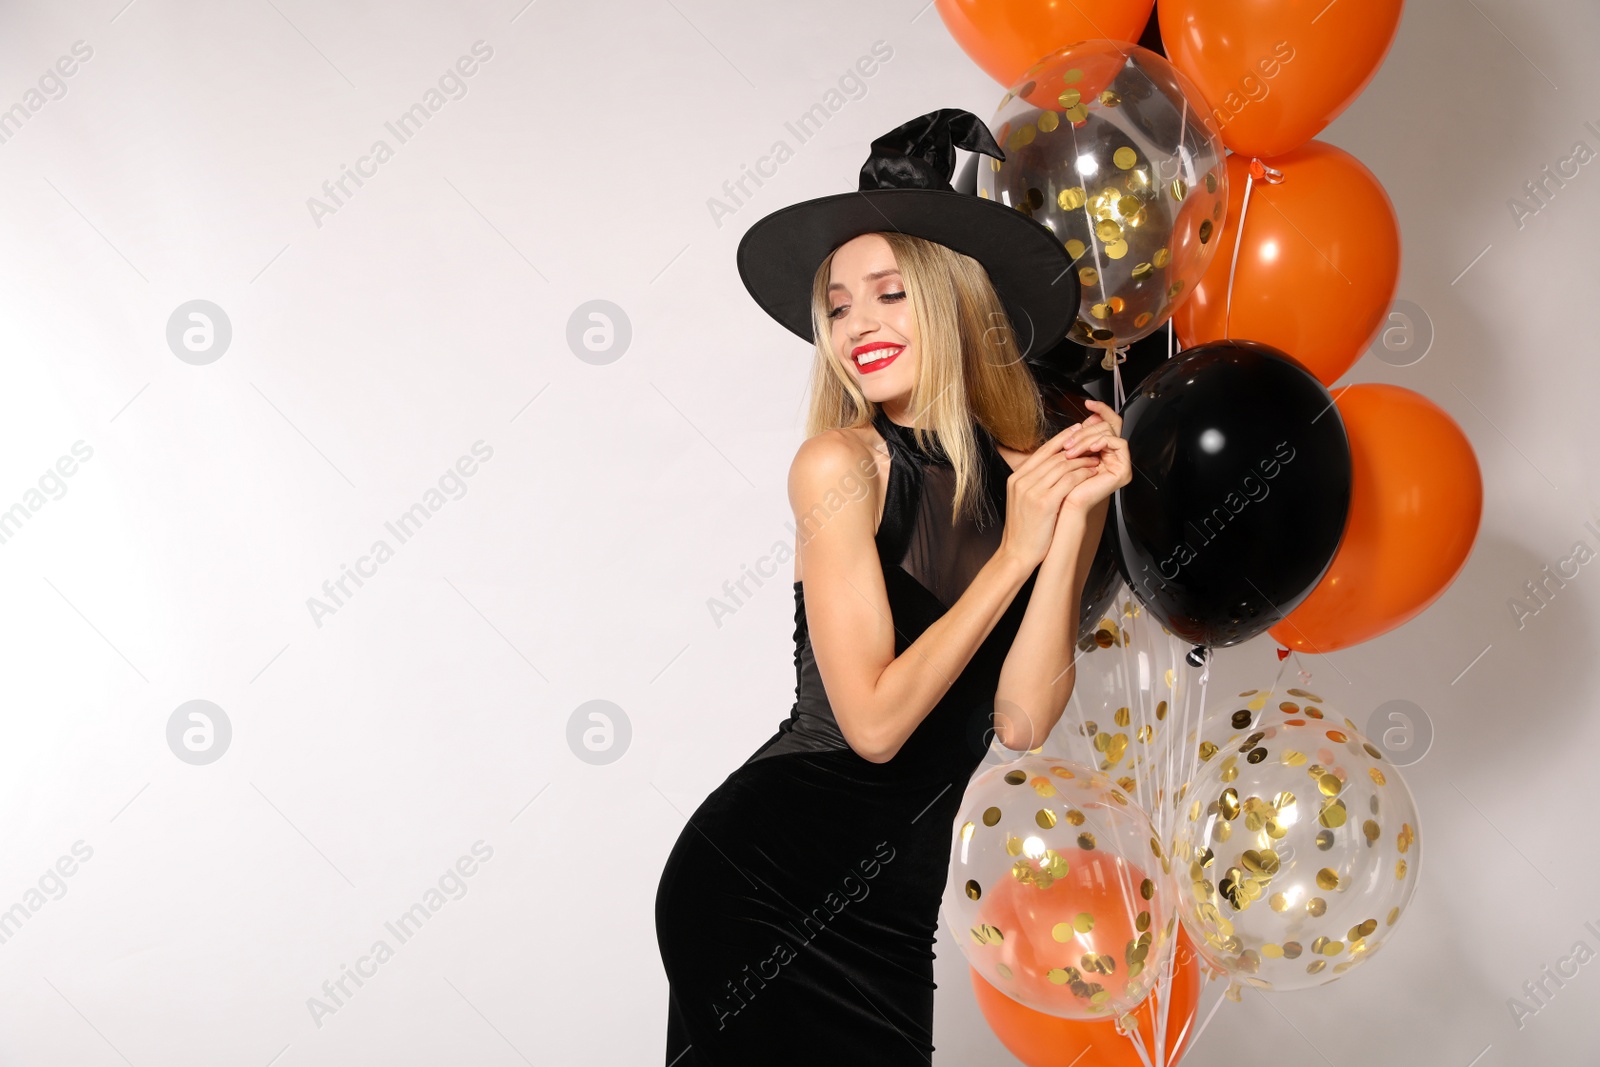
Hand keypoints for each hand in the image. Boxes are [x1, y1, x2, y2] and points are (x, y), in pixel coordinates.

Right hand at [999, 424, 1102, 569]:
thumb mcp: (1023, 500)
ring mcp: (1031, 491)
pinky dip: (1083, 474)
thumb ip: (1035, 482)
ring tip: (1096, 459)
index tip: (1076, 430)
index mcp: (1016, 478)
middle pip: (1054, 456)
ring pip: (1063, 465)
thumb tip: (1054, 468)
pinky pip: (1068, 480)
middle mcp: (1021, 481)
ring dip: (1083, 461)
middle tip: (1093, 445)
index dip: (1062, 439)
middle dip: (1077, 448)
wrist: (1017, 553)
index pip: (1042, 451)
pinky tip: (1093, 473)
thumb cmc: (1025, 530)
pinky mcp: (1044, 502)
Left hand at [1058, 399, 1130, 514]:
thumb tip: (1084, 419)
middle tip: (1069, 443)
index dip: (1100, 409)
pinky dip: (1103, 441)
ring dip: (1088, 438)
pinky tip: (1090, 449)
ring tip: (1071, 450)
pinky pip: (1118, 443)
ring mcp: (1118, 462)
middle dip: (1085, 430)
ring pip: (1109, 432)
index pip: (1106, 422)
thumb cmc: (1059, 483)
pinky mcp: (1123, 470)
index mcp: (1099, 449)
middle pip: (1107, 425)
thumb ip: (1074, 436)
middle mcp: (1111, 454)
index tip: (1088, 403)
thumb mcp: (1064, 453)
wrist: (1060, 506)